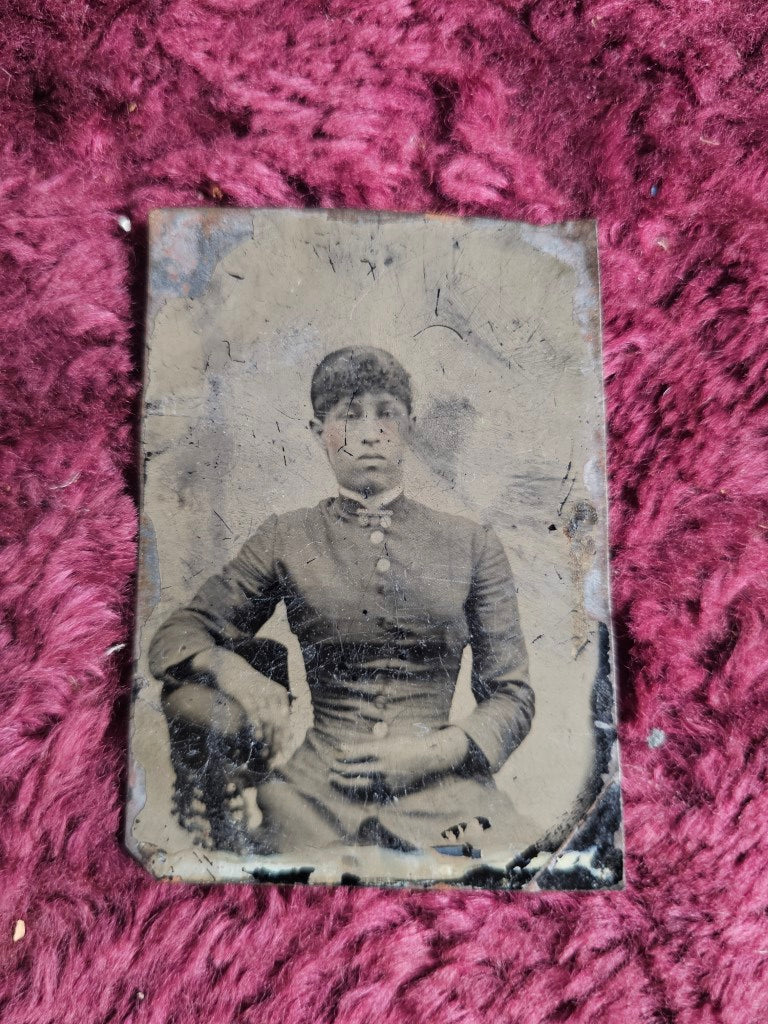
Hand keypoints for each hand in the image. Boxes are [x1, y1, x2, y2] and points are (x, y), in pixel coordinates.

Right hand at [190, 648, 290, 761]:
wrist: (230, 666)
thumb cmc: (247, 684)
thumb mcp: (261, 694)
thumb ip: (267, 711)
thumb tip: (271, 731)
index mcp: (278, 692)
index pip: (286, 717)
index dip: (287, 734)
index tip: (286, 749)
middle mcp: (270, 692)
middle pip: (279, 719)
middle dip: (279, 737)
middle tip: (278, 753)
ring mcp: (257, 692)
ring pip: (266, 716)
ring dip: (267, 733)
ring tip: (268, 747)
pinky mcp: (243, 692)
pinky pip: (252, 708)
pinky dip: (255, 720)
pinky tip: (256, 732)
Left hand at [330, 727, 469, 795]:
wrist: (428, 758)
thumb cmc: (406, 745)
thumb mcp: (385, 740)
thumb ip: (363, 745)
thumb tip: (341, 747)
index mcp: (380, 751)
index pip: (352, 755)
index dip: (340, 757)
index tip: (334, 756)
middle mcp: (381, 766)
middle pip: (352, 771)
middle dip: (337, 770)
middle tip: (330, 769)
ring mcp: (385, 780)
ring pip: (357, 785)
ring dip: (342, 783)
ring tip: (334, 780)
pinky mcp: (390, 791)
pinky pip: (369, 793)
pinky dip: (356, 791)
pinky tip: (349, 789)